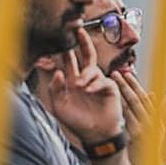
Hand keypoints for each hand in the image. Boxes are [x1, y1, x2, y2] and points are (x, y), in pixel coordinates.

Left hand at [47, 29, 123, 143]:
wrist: (94, 134)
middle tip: (78, 30)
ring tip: (80, 86)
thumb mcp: (59, 106)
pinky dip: (96, 84)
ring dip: (86, 75)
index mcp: (73, 80)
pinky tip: (89, 90)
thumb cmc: (76, 121)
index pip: (69, 61)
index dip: (66, 49)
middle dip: (83, 42)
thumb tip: (58, 72)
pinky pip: (104, 81)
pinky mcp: (110, 89)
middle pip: (86, 55)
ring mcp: (99, 82)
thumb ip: (55, 89)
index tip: (61, 35)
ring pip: (93, 69)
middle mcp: (86, 78)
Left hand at [111, 69, 158, 143]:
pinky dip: (121, 104)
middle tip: (116, 73)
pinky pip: (127, 116)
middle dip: (127, 84)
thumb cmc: (147, 151)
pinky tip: (113, 97)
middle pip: (138, 98)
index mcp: (156, 119)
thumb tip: (151, 94)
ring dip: (123, 90)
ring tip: (113, 80)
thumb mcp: (154, 131)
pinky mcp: (136, 135)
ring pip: (133, 104)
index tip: (126, 73)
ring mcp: (145, 128)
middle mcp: (152, 121)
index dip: (135, 85)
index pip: (145, 97)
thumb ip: (151, 113)